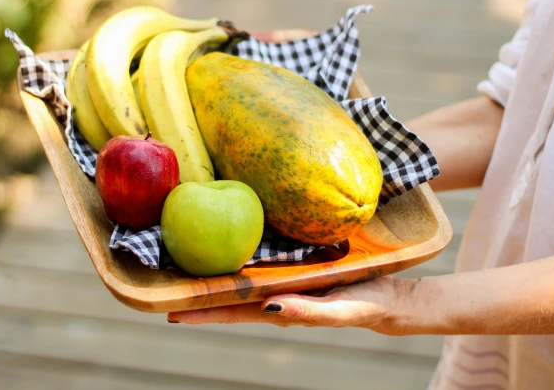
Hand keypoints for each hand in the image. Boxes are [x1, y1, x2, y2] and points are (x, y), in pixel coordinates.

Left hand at [167, 275, 418, 335]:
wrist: (389, 297)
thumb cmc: (363, 306)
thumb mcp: (338, 310)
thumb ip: (306, 312)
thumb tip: (267, 307)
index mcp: (277, 309)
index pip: (230, 310)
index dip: (200, 310)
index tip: (169, 308)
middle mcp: (272, 295)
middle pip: (226, 295)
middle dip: (197, 291)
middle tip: (164, 281)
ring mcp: (281, 280)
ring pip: (239, 277)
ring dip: (213, 272)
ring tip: (187, 260)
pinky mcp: (293, 266)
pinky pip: (259, 260)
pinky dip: (239, 255)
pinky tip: (231, 241)